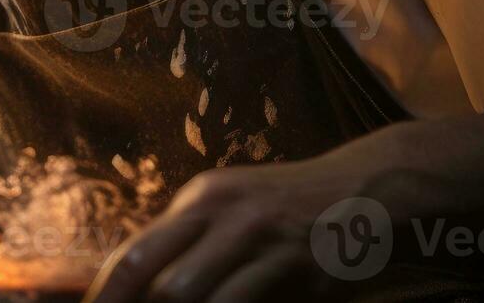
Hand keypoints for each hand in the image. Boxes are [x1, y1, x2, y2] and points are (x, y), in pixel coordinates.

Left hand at [80, 110, 483, 301]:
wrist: (376, 190)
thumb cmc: (297, 210)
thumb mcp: (239, 210)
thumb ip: (196, 245)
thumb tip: (143, 284)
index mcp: (202, 199)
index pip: (135, 254)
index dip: (107, 296)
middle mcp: (223, 213)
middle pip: (154, 275)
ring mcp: (262, 239)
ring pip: (193, 292)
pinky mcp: (301, 266)